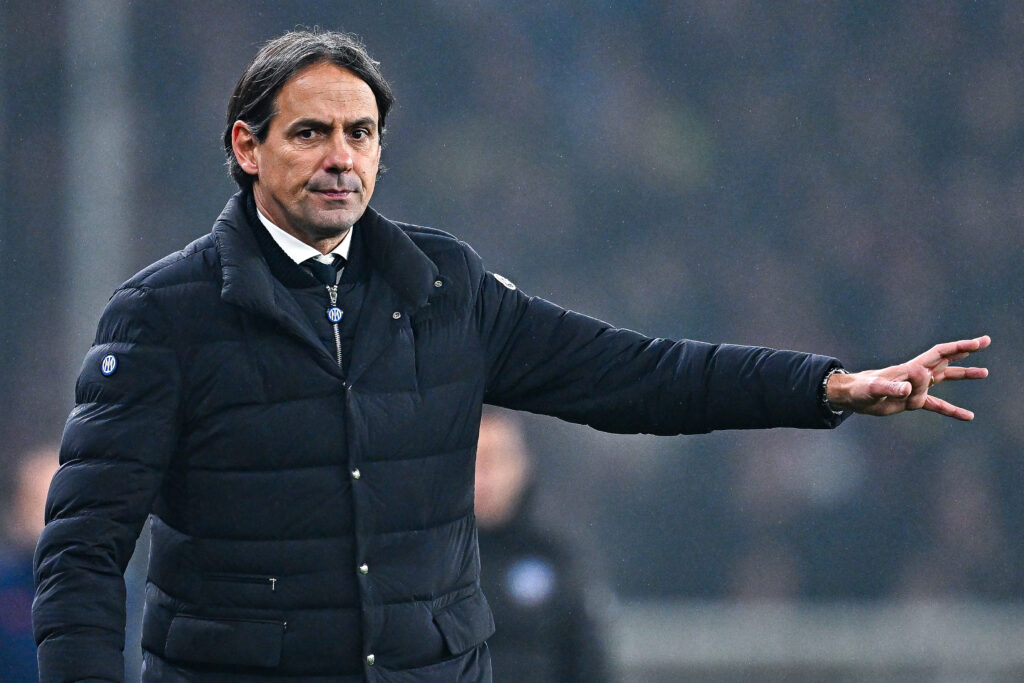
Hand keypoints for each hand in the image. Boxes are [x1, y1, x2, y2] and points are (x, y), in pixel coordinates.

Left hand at [826, 335, 990, 420]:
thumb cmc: (861, 389)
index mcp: (911, 368)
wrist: (852, 396)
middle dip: (965, 350)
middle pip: (946, 359)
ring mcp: (916, 387)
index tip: (976, 344)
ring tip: (985, 372)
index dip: (958, 348)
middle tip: (985, 341)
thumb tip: (907, 389)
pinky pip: (936, 404)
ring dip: (964, 374)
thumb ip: (891, 387)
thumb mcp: (874, 389)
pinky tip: (968, 416)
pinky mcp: (912, 401)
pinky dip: (952, 410)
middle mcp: (917, 374)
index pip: (939, 354)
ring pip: (945, 378)